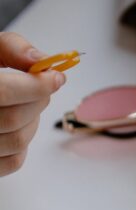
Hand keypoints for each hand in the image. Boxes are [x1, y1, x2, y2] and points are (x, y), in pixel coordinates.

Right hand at [0, 32, 64, 176]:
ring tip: (27, 105)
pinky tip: (16, 126)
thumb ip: (12, 48)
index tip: (56, 77)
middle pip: (14, 119)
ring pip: (17, 142)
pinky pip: (14, 162)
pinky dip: (24, 144)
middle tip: (42, 88)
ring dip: (33, 122)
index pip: (2, 92)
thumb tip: (42, 61)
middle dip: (38, 101)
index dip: (36, 86)